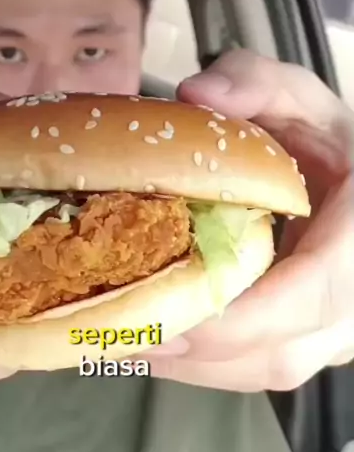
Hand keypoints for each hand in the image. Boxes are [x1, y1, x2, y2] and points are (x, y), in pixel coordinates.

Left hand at [143, 50, 353, 391]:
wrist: (353, 181)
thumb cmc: (326, 139)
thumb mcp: (299, 95)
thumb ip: (254, 81)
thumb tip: (195, 95)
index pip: (313, 293)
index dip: (240, 317)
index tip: (168, 315)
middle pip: (282, 351)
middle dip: (197, 350)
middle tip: (121, 330)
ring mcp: (343, 327)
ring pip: (271, 370)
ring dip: (195, 364)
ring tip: (126, 338)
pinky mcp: (318, 340)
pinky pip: (264, 367)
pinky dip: (209, 361)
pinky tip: (161, 338)